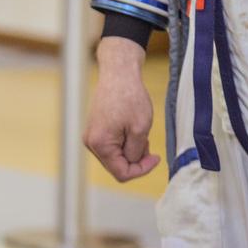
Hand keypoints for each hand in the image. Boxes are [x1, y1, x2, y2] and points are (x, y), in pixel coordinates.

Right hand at [83, 36, 160, 181]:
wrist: (118, 74)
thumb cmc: (130, 98)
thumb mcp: (140, 129)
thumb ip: (135, 153)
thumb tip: (132, 162)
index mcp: (100, 144)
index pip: (122, 173)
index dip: (142, 169)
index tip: (156, 157)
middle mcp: (91, 142)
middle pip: (117, 166)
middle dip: (136, 159)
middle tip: (149, 143)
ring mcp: (91, 135)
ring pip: (115, 156)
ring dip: (131, 150)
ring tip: (140, 133)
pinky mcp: (95, 129)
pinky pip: (112, 146)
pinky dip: (125, 143)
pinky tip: (132, 129)